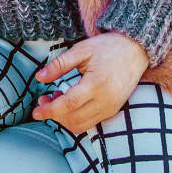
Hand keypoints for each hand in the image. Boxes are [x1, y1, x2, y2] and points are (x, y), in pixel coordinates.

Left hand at [31, 32, 148, 135]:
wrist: (136, 49)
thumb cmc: (107, 47)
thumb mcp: (81, 50)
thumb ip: (59, 64)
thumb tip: (38, 77)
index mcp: (96, 84)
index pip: (69, 104)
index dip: (50, 110)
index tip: (35, 111)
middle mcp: (105, 100)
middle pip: (73, 119)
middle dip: (54, 115)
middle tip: (42, 100)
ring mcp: (111, 107)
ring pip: (82, 125)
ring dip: (64, 118)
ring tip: (55, 99)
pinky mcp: (114, 110)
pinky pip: (91, 122)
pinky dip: (76, 118)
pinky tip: (70, 102)